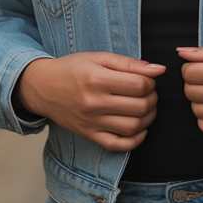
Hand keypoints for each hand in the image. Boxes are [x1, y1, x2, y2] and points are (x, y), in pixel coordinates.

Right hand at [15, 53, 164, 150]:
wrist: (43, 87)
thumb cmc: (72, 69)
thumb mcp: (99, 58)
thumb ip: (130, 63)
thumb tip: (159, 69)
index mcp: (97, 79)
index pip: (139, 85)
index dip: (151, 82)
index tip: (147, 78)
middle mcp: (94, 103)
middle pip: (140, 107)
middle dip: (152, 98)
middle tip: (149, 92)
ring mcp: (91, 122)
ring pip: (133, 127)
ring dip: (148, 117)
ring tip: (145, 106)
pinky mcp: (89, 135)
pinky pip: (118, 145)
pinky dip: (135, 140)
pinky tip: (139, 128)